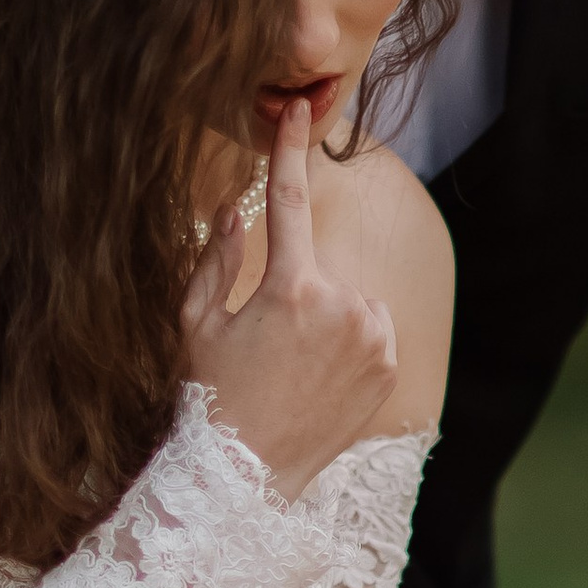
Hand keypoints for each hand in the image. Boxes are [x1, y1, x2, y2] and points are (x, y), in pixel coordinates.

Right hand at [181, 110, 396, 500]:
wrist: (248, 476)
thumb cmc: (211, 397)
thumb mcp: (197, 324)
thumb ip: (216, 258)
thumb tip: (232, 209)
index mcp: (290, 288)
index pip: (289, 202)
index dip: (290, 151)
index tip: (298, 111)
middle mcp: (342, 306)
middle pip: (320, 268)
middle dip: (299, 291)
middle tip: (270, 345)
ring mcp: (373, 337)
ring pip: (351, 298)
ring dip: (330, 317)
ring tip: (297, 366)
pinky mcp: (391, 364)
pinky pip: (373, 330)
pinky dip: (353, 342)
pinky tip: (323, 379)